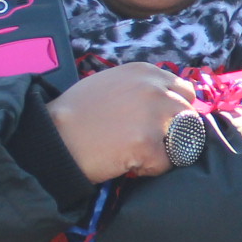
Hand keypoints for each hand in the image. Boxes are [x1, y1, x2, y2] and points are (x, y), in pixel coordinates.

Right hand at [48, 63, 194, 182]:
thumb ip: (142, 88)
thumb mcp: (111, 83)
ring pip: (184, 139)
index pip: (184, 90)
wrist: (52, 136)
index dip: (174, 110)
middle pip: (189, 115)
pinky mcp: (148, 144)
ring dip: (166, 149)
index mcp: (146, 72)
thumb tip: (169, 99)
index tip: (158, 123)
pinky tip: (124, 162)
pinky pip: (165, 163)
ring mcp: (154, 117)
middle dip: (175, 131)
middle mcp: (155, 89)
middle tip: (147, 142)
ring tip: (136, 152)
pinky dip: (148, 168)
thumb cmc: (76, 112)